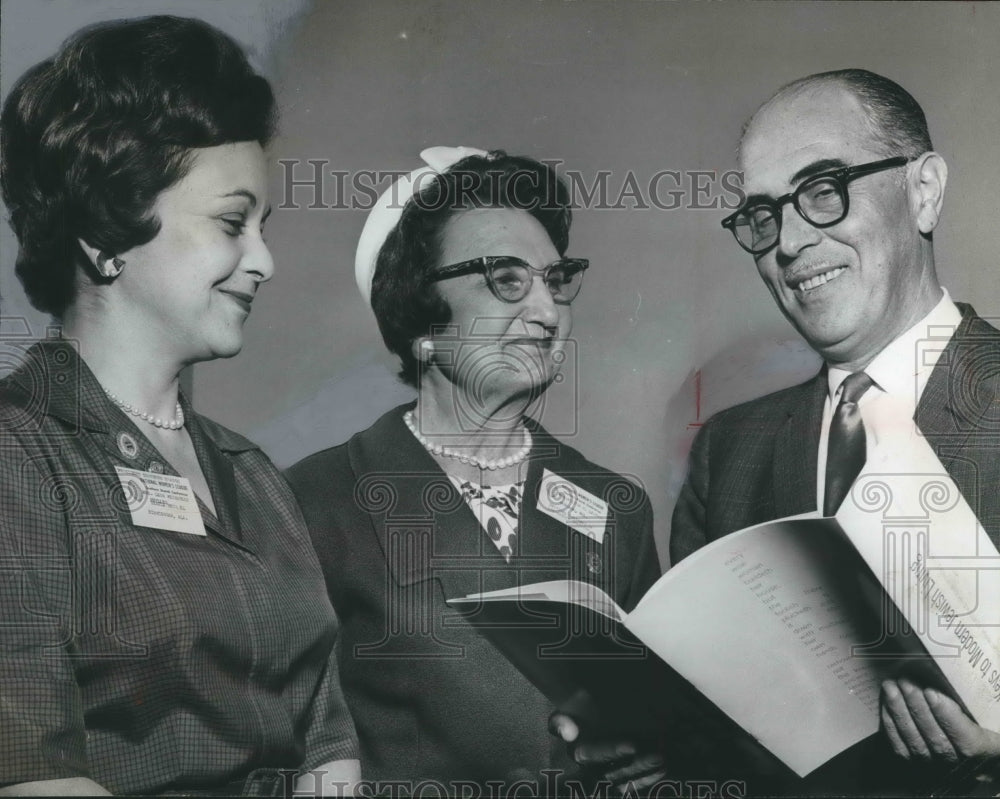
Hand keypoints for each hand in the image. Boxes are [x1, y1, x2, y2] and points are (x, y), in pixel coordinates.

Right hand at [550, 712, 667, 795]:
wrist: (585, 722)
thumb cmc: (576, 718)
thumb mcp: (560, 717)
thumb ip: (559, 723)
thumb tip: (570, 732)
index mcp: (578, 754)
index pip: (593, 755)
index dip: (611, 752)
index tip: (632, 745)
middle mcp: (591, 771)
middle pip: (615, 773)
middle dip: (638, 766)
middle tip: (658, 756)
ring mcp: (607, 779)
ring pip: (627, 782)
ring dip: (646, 773)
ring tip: (662, 761)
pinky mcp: (619, 784)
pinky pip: (632, 787)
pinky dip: (648, 780)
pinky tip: (661, 771)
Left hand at [880, 677, 999, 762]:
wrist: (972, 754)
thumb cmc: (984, 723)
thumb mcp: (992, 716)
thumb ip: (984, 701)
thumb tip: (994, 674)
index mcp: (988, 752)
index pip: (968, 742)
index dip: (948, 717)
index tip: (931, 692)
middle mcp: (962, 766)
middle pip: (937, 741)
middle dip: (917, 707)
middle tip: (905, 680)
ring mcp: (938, 769)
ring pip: (916, 744)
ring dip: (900, 711)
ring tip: (891, 685)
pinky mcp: (916, 766)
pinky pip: (900, 748)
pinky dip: (891, 723)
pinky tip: (887, 701)